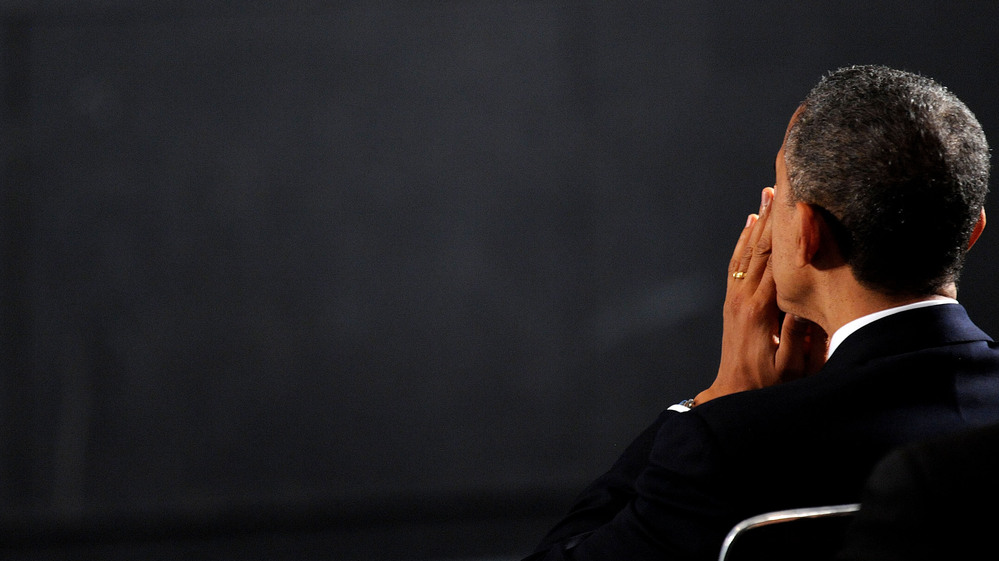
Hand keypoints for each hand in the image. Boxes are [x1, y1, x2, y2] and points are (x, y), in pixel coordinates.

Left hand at [693, 188, 826, 404]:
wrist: (733, 394)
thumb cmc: (770, 384)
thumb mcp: (793, 367)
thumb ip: (801, 337)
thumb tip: (809, 301)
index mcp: (762, 310)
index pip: (777, 263)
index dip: (787, 233)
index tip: (799, 206)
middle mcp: (745, 297)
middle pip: (761, 249)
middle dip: (773, 216)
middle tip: (784, 183)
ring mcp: (735, 297)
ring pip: (748, 251)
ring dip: (758, 221)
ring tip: (768, 192)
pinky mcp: (732, 300)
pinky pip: (737, 262)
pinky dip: (744, 239)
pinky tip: (751, 221)